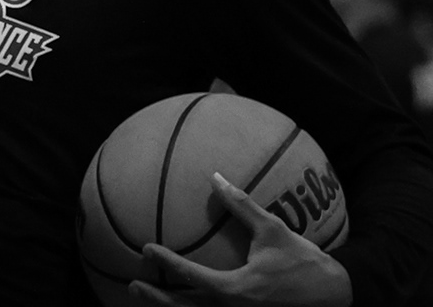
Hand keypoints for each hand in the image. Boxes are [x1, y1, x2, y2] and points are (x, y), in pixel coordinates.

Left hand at [133, 174, 351, 305]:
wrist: (338, 296)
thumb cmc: (304, 263)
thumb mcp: (273, 231)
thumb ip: (241, 205)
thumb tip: (216, 177)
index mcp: (236, 290)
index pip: (191, 276)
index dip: (166, 263)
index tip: (147, 249)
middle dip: (157, 298)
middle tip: (134, 284)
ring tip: (147, 295)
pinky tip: (181, 302)